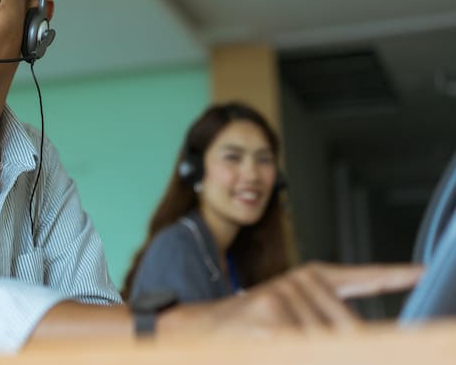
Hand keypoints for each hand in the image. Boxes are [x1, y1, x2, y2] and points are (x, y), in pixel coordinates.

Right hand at [161, 262, 422, 334]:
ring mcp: (286, 294)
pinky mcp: (271, 312)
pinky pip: (302, 344)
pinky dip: (295, 349)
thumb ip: (326, 320)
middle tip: (297, 339)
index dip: (391, 275)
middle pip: (348, 329)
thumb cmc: (250, 327)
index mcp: (309, 278)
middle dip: (340, 346)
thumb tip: (359, 336)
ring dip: (310, 349)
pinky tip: (270, 340)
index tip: (419, 272)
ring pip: (326, 341)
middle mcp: (301, 280)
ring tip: (275, 342)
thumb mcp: (292, 318)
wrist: (201, 327)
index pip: (359, 277)